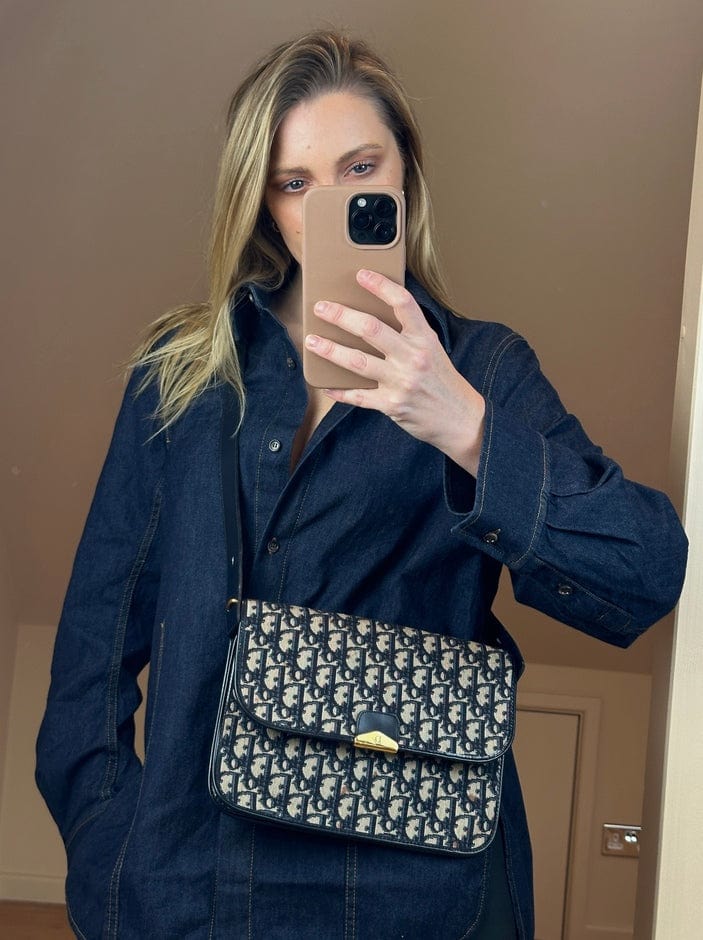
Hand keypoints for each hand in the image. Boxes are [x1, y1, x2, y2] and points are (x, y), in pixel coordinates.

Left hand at [304, 269, 485, 476]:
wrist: (460, 418)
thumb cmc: (443, 381)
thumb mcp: (433, 349)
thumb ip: (410, 333)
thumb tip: (377, 314)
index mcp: (424, 338)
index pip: (403, 303)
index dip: (381, 286)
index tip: (361, 275)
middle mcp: (412, 357)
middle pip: (371, 329)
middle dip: (341, 316)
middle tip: (321, 308)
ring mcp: (401, 382)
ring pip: (357, 361)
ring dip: (330, 350)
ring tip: (312, 341)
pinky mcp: (392, 405)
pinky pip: (358, 396)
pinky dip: (339, 390)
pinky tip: (324, 383)